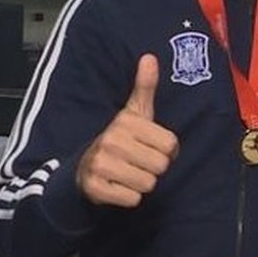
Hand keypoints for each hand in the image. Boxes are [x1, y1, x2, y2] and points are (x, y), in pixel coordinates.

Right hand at [77, 54, 178, 206]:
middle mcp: (112, 140)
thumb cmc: (121, 139)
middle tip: (138, 162)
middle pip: (161, 166)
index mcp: (126, 122)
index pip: (171, 145)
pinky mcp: (96, 188)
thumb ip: (145, 86)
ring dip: (142, 183)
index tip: (150, 146)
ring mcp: (101, 165)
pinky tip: (118, 186)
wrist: (86, 168)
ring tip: (128, 173)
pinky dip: (129, 197)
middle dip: (154, 168)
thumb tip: (150, 57)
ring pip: (149, 184)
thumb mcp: (135, 112)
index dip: (166, 150)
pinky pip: (133, 199)